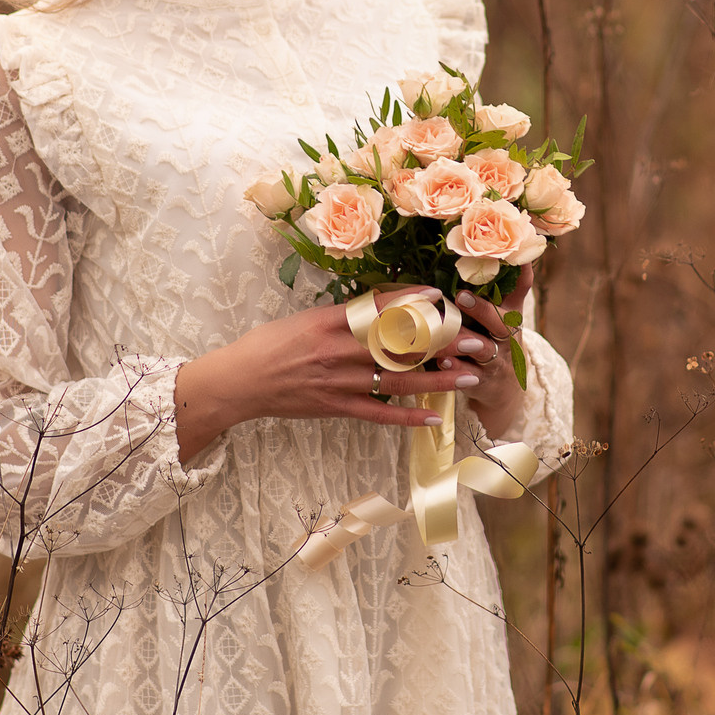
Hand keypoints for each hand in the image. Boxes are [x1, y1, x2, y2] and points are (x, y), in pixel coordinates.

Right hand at [173, 287, 465, 462]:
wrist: (238, 382)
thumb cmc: (269, 344)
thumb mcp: (305, 318)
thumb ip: (343, 316)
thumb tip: (381, 307)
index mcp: (329, 321)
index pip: (378, 308)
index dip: (412, 302)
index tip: (441, 297)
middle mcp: (337, 350)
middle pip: (398, 345)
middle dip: (441, 343)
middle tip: (476, 340)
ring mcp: (338, 382)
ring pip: (396, 381)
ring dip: (436, 381)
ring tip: (468, 377)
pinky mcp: (335, 407)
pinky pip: (378, 413)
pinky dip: (407, 417)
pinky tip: (433, 417)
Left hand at [450, 267, 532, 440]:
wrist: (503, 387)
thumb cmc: (494, 339)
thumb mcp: (503, 314)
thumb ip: (499, 287)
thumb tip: (493, 251)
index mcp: (510, 314)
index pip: (520, 291)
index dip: (520, 275)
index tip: (512, 260)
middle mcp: (507, 336)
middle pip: (501, 321)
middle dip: (482, 309)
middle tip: (461, 296)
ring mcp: (497, 359)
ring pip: (484, 349)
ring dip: (469, 342)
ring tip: (454, 337)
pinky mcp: (483, 380)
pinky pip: (470, 375)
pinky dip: (456, 369)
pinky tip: (442, 362)